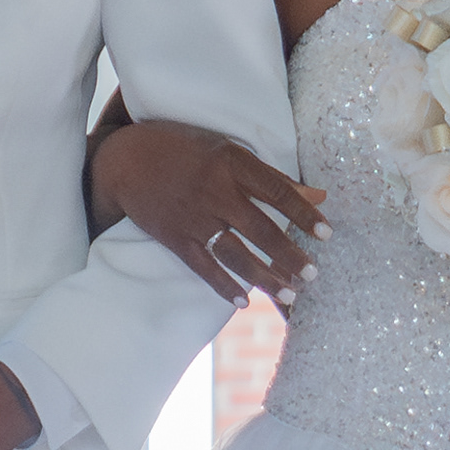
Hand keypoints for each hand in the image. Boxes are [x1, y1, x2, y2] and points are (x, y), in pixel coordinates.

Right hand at [92, 118, 325, 306]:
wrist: (124, 160)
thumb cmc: (181, 148)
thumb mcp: (226, 149)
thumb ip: (272, 176)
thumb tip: (319, 195)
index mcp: (231, 163)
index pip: (278, 191)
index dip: (304, 214)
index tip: (326, 233)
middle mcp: (215, 191)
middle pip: (262, 229)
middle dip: (290, 255)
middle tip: (312, 274)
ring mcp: (194, 218)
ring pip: (237, 254)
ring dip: (266, 277)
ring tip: (290, 294)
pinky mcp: (176, 238)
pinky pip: (204, 267)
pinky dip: (224, 285)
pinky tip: (244, 301)